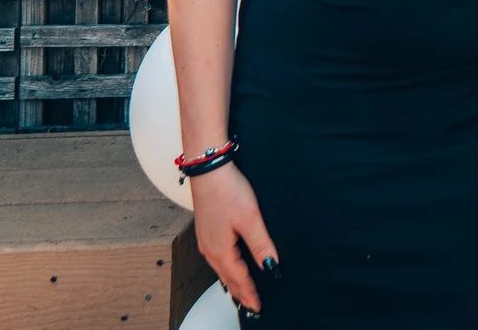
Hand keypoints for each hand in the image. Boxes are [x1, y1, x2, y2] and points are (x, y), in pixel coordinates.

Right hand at [191, 163, 278, 312]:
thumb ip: (260, 244)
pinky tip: (231, 266)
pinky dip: (226, 268)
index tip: (258, 306)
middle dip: (240, 292)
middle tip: (251, 305)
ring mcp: (206, 240)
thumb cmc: (227, 191)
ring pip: (221, 269)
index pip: (238, 279)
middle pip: (227, 278)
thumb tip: (271, 265)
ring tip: (242, 291)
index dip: (249, 294)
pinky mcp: (207, 231)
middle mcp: (210, 249)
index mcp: (221, 250)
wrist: (208, 170)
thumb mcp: (250, 218)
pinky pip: (217, 258)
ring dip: (233, 281)